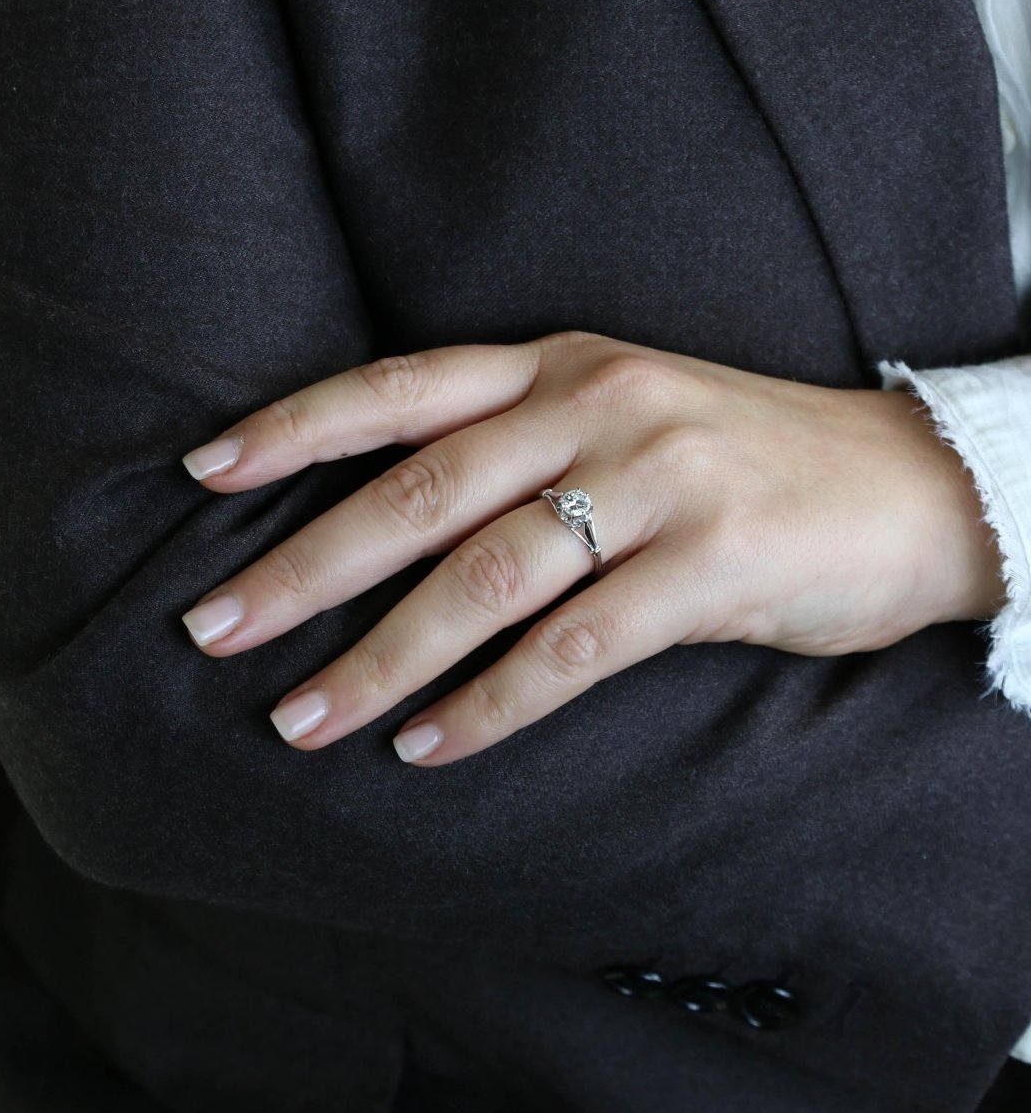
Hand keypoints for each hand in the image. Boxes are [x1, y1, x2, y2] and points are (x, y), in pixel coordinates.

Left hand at [178, 330, 1006, 765]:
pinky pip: (573, 650)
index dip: (292, 427)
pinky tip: (430, 748)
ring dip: (382, 660)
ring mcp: (657, 483)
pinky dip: (491, 705)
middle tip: (213, 629)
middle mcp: (597, 407)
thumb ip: (519, 444)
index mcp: (561, 365)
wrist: (909, 486)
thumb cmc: (743, 455)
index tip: (202, 473)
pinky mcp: (711, 567)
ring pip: (485, 580)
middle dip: (302, 567)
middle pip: (417, 491)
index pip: (399, 388)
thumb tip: (389, 513)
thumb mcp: (625, 413)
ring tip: (303, 719)